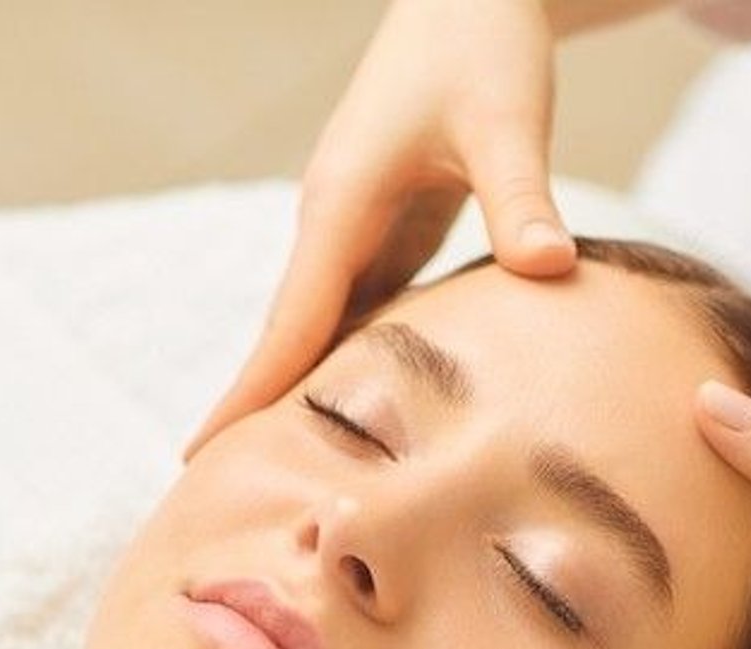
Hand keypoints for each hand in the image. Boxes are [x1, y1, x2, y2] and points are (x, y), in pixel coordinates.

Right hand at [186, 0, 577, 458]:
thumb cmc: (485, 48)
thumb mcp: (508, 119)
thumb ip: (522, 198)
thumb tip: (546, 272)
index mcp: (342, 203)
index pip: (289, 321)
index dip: (252, 393)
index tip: (204, 457)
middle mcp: (332, 224)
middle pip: (285, 340)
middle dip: (252, 415)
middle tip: (214, 499)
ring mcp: (353, 230)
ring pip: (317, 331)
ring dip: (294, 399)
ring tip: (271, 482)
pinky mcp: (384, 233)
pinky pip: (354, 317)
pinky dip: (343, 369)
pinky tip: (348, 424)